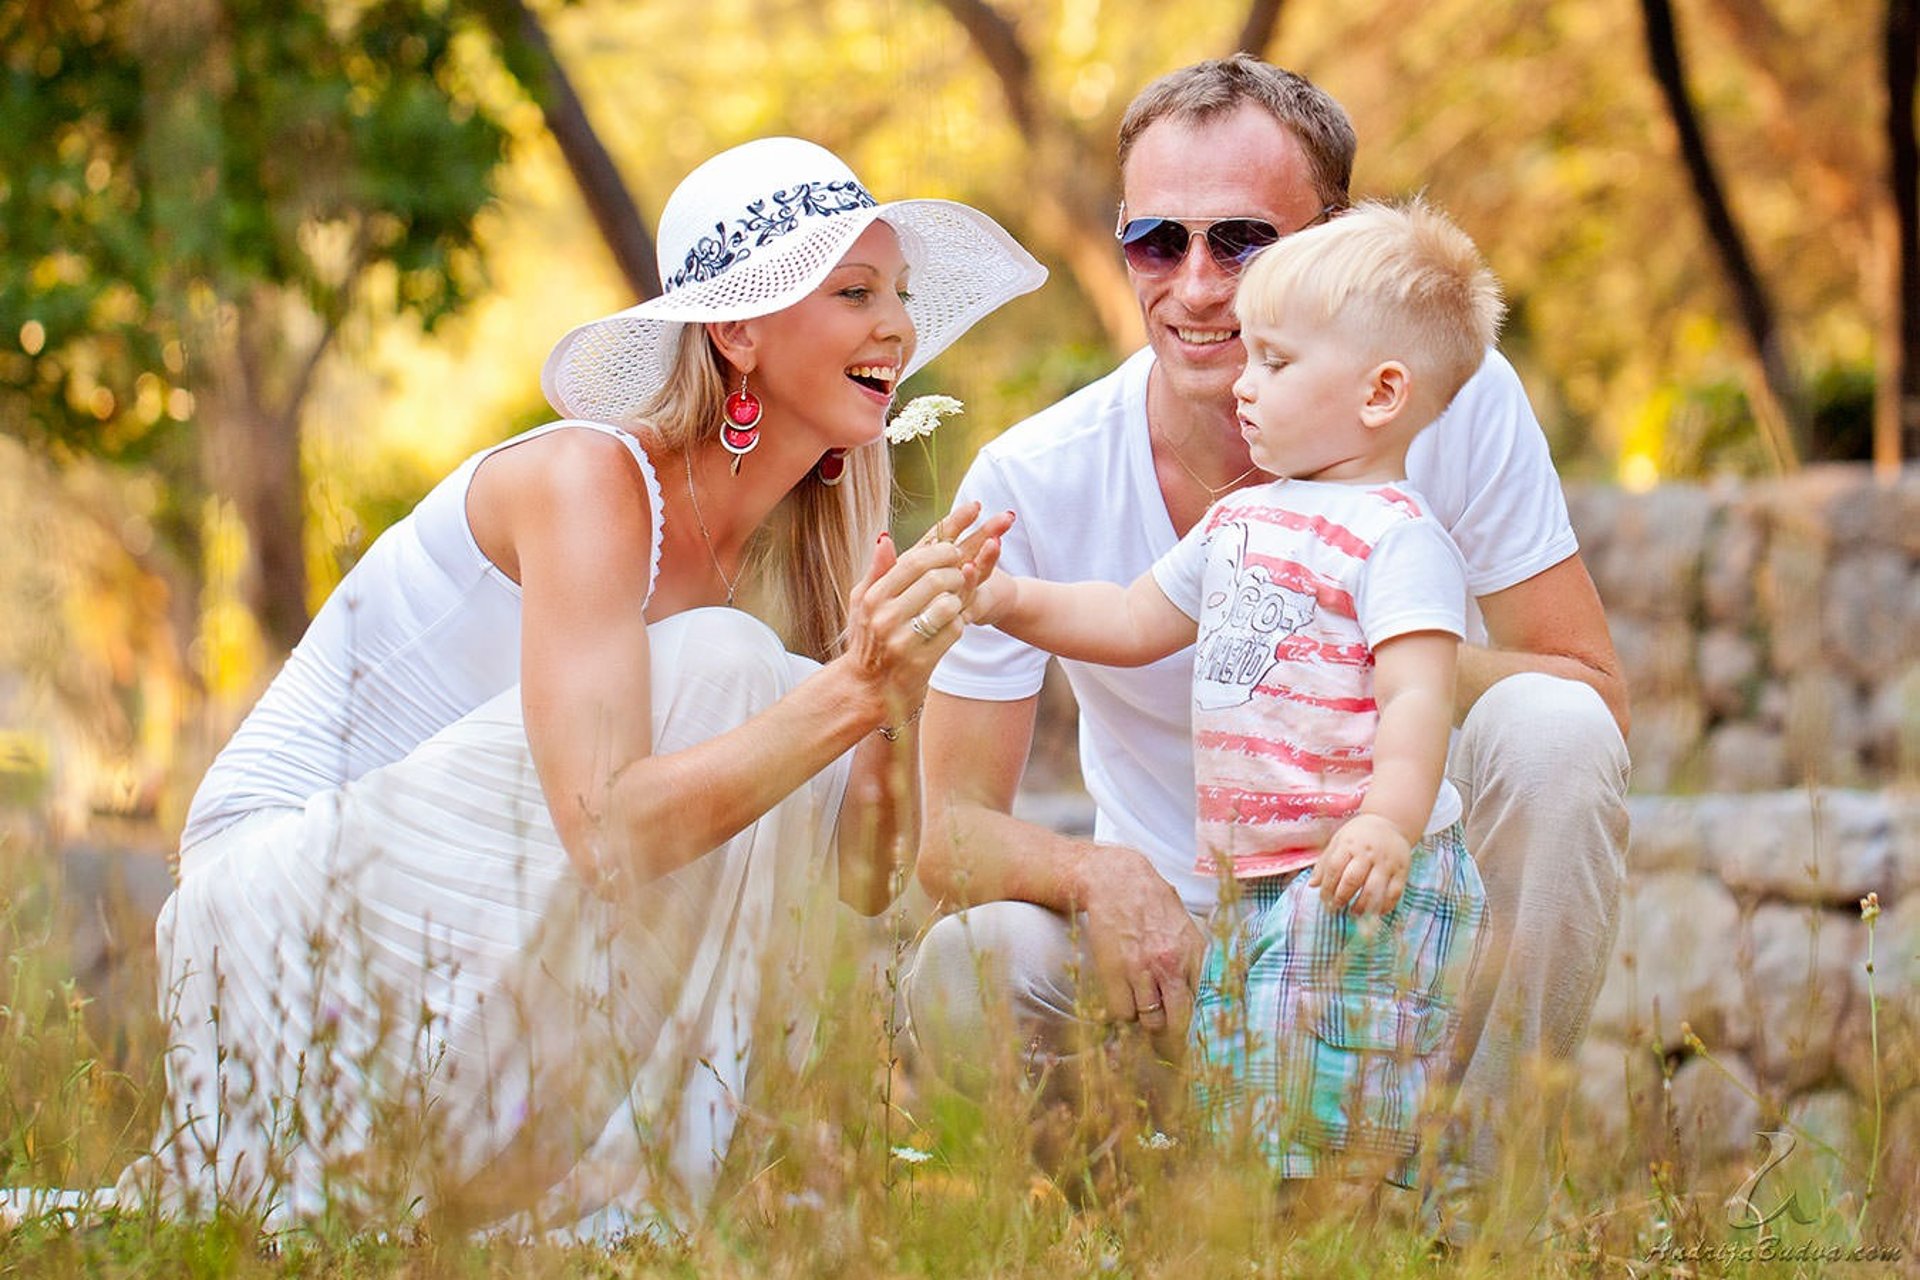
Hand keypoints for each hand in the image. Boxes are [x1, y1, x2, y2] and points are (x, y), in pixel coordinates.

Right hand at [841, 502, 1011, 722]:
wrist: (865, 689)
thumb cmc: (867, 639)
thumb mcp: (862, 603)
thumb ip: (877, 570)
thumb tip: (886, 538)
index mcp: (873, 597)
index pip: (914, 560)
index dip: (941, 550)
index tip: (954, 549)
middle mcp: (885, 616)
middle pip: (936, 578)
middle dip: (956, 573)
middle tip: (961, 575)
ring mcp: (902, 641)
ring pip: (948, 604)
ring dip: (958, 600)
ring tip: (955, 601)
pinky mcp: (920, 662)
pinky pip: (953, 631)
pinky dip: (958, 624)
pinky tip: (952, 625)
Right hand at [1079, 846, 1203, 1046]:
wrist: (1115, 880)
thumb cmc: (1153, 904)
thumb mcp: (1186, 928)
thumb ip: (1198, 962)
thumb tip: (1209, 997)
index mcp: (1195, 954)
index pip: (1207, 1006)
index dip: (1203, 1027)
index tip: (1199, 1039)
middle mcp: (1171, 965)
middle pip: (1180, 1022)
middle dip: (1175, 1035)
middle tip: (1170, 1037)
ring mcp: (1141, 971)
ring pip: (1150, 1022)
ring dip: (1147, 1020)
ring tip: (1144, 1005)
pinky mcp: (1113, 972)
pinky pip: (1123, 1013)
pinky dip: (1124, 1011)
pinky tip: (1125, 996)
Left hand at [1308, 814, 1410, 914]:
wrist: (1389, 822)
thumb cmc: (1358, 836)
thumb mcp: (1338, 842)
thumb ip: (1325, 863)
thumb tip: (1312, 885)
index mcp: (1349, 844)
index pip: (1334, 868)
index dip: (1327, 887)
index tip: (1324, 899)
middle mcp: (1368, 853)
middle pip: (1352, 880)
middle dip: (1341, 898)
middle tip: (1336, 907)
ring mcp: (1386, 863)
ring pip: (1373, 889)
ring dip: (1361, 906)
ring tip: (1353, 913)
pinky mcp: (1402, 871)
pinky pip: (1394, 893)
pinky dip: (1384, 907)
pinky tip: (1375, 913)